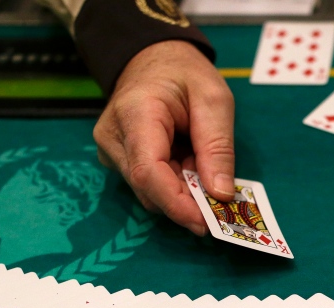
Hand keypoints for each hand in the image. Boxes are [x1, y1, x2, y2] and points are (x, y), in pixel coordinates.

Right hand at [93, 40, 235, 235]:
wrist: (154, 59)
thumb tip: (221, 194)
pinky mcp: (118, 159)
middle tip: (222, 206)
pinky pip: (149, 185)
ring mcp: (111, 150)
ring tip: (207, 173)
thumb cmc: (185, 74)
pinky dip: (176, 185)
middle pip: (148, 188)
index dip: (177, 203)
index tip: (207, 221)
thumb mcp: (215, 100)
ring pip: (149, 192)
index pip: (147, 171)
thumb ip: (218, 147)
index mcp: (135, 114)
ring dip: (184, 193)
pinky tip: (191, 169)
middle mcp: (113, 137)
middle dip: (188, 202)